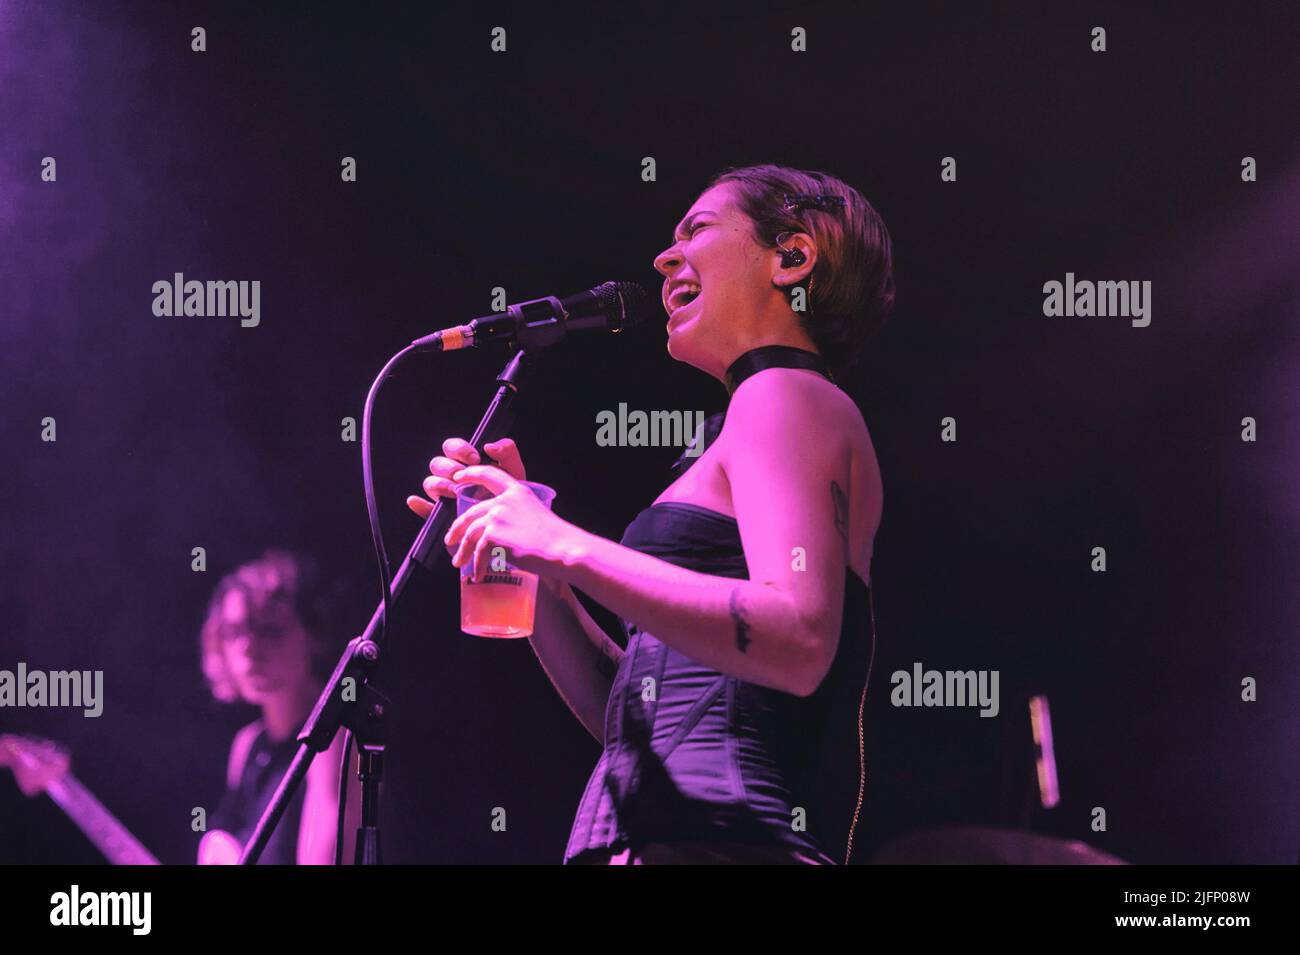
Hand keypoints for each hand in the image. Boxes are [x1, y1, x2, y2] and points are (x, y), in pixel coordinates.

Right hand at [406, 437, 525, 518]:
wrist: (512, 525)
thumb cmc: (512, 496)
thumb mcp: (514, 473)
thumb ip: (507, 453)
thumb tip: (488, 446)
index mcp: (466, 463)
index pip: (451, 447)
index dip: (459, 449)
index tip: (474, 458)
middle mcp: (452, 477)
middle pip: (437, 463)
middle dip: (449, 467)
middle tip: (462, 476)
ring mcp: (445, 496)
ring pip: (430, 482)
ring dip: (439, 484)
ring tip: (454, 492)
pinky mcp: (441, 514)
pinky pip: (425, 508)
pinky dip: (419, 504)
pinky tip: (415, 501)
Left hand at [443, 465, 575, 581]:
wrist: (561, 548)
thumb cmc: (555, 537)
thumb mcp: (535, 513)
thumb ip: (515, 513)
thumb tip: (498, 529)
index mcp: (517, 491)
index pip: (489, 474)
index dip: (470, 474)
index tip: (458, 477)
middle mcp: (504, 501)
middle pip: (471, 513)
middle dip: (457, 528)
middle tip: (451, 539)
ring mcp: (497, 517)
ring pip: (470, 534)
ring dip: (463, 551)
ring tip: (459, 562)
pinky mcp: (493, 535)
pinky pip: (479, 553)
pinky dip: (477, 566)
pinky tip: (479, 575)